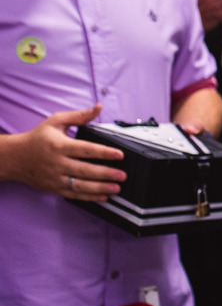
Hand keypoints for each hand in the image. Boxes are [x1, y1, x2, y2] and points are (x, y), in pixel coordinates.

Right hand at [0, 105, 124, 200]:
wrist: (14, 157)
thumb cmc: (37, 138)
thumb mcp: (56, 122)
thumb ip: (79, 116)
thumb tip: (98, 108)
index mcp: (59, 146)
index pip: (85, 149)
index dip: (104, 153)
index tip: (120, 155)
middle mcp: (57, 163)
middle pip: (84, 170)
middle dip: (105, 174)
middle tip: (122, 175)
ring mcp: (54, 177)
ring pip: (79, 185)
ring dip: (100, 188)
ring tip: (116, 188)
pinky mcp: (53, 188)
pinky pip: (73, 194)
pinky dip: (89, 197)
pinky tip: (103, 197)